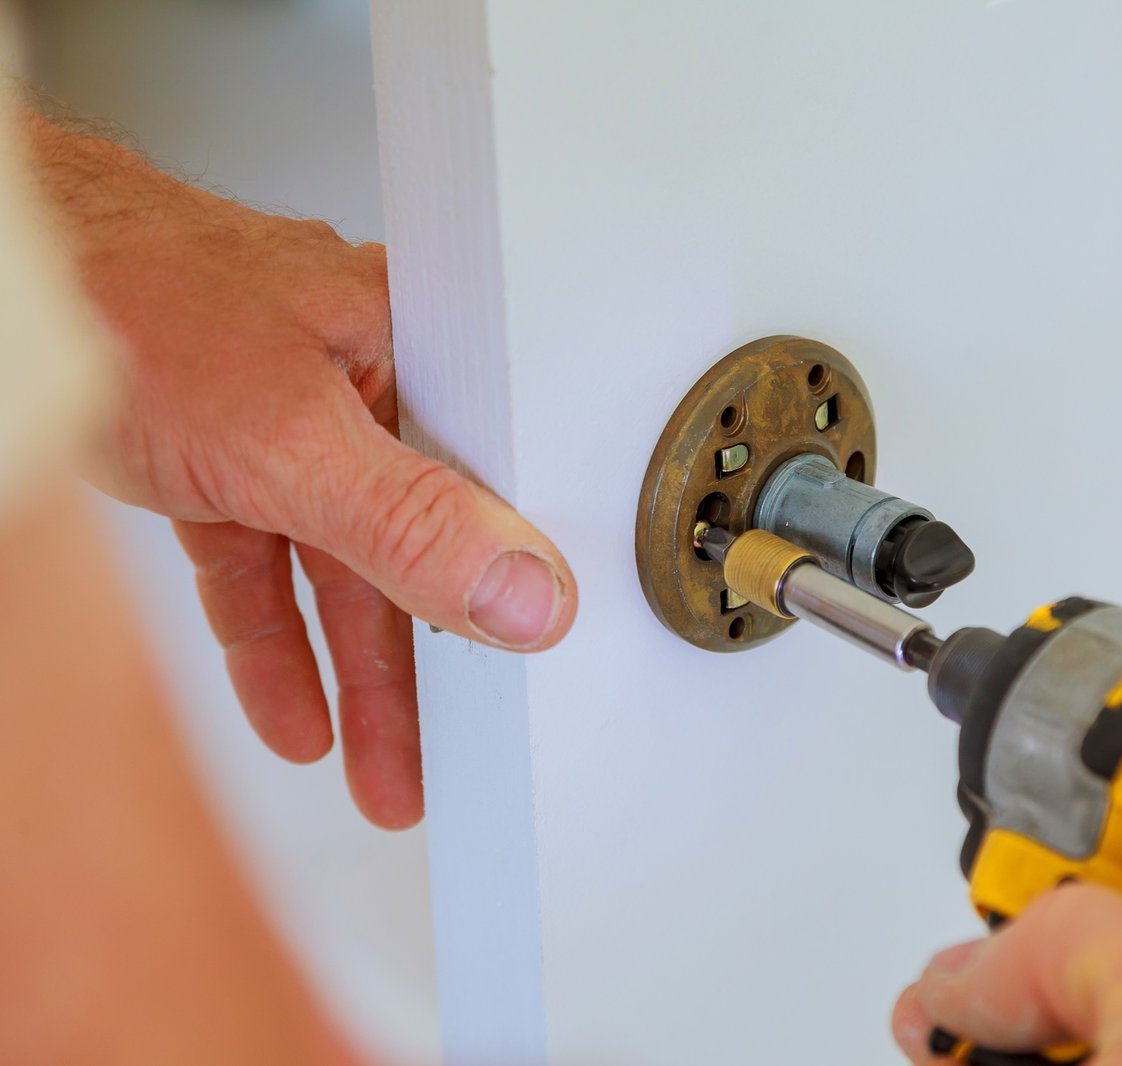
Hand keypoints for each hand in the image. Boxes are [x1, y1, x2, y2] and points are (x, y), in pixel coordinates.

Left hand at [24, 111, 577, 828]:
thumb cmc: (118, 295)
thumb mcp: (287, 435)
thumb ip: (409, 523)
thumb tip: (526, 593)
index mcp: (407, 345)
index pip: (485, 488)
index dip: (499, 593)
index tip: (505, 685)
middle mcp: (354, 375)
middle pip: (409, 543)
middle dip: (413, 668)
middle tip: (429, 762)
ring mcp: (279, 413)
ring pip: (333, 562)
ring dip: (344, 668)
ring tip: (369, 764)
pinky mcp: (212, 448)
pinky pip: (258, 559)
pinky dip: (270, 632)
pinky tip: (289, 702)